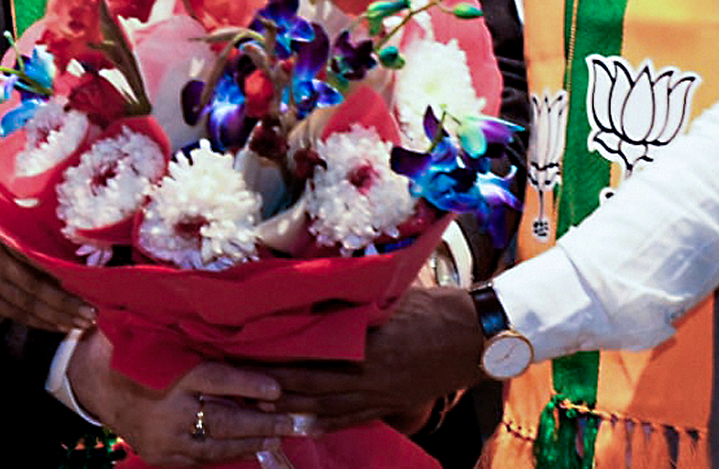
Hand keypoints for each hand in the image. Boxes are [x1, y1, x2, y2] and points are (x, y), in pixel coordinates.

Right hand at [0, 184, 93, 332]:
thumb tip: (64, 212)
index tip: (88, 280)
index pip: (34, 257)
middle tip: (92, 312)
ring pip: (23, 306)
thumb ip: (24, 207)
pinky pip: (10, 311)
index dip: (61, 273)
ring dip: (53, 318)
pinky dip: (34, 320)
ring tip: (81, 323)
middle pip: (32, 288)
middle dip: (64, 304)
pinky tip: (55, 325)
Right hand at [68, 328, 296, 464]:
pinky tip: (250, 448)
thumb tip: (243, 344)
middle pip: (223, 420)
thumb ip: (200, 346)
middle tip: (290, 421)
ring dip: (251, 441)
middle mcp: (169, 410)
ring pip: (216, 444)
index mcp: (171, 374)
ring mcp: (164, 437)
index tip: (277, 389)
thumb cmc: (137, 352)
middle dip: (260, 422)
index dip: (249, 385)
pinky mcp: (161, 455)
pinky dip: (228, 453)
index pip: (217, 381)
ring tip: (278, 436)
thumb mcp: (166, 340)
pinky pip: (201, 459)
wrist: (94, 381)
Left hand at [267, 286, 484, 430]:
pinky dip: (322, 424)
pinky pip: (350, 419)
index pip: (310, 353)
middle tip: (241, 384)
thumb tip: (315, 293)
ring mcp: (380, 394)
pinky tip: (301, 425)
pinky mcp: (391, 404)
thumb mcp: (389, 294)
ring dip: (291, 408)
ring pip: (325, 407)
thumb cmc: (433, 306)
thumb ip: (352, 300)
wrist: (476, 336)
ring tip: (258, 407)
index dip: (277, 356)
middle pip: (310, 385)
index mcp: (367, 343)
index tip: (248, 349)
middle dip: (273, 386)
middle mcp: (369, 374)